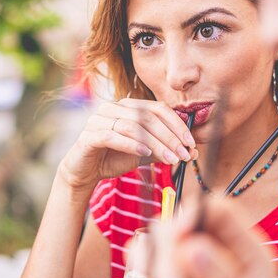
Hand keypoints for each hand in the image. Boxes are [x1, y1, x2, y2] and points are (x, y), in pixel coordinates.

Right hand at [58, 98, 197, 189]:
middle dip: (169, 137)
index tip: (191, 143)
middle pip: (147, 117)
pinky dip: (131, 144)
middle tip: (183, 154)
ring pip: (132, 126)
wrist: (85, 171)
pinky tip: (145, 153)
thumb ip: (165, 150)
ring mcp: (99, 119)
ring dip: (155, 143)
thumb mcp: (145, 153)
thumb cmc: (114, 157)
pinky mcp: (89, 135)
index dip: (177, 125)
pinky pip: (112, 136)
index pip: (158, 109)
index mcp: (128, 106)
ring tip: (170, 159)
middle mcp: (113, 107)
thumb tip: (192, 151)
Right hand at [152, 199, 277, 277]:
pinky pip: (142, 264)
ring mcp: (187, 265)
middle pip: (179, 226)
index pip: (218, 210)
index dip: (195, 214)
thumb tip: (192, 245)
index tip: (178, 237)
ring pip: (156, 244)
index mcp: (246, 250)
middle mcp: (214, 250)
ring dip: (153, 274)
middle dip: (169, 259)